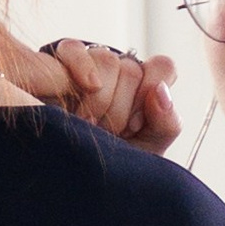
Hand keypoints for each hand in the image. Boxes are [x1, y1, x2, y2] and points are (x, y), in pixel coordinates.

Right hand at [1, 25, 180, 151]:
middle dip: (120, 109)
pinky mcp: (58, 63)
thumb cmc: (107, 163)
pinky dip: (80, 68)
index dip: (151, 92)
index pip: (162, 68)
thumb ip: (165, 124)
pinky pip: (74, 49)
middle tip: (106, 132)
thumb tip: (160, 93)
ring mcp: (88, 66)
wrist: (66, 176)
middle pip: (132, 69)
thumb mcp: (145, 152)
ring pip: (107, 61)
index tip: (135, 124)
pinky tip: (82, 90)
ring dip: (98, 101)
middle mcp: (118, 74)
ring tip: (87, 126)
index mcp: (142, 90)